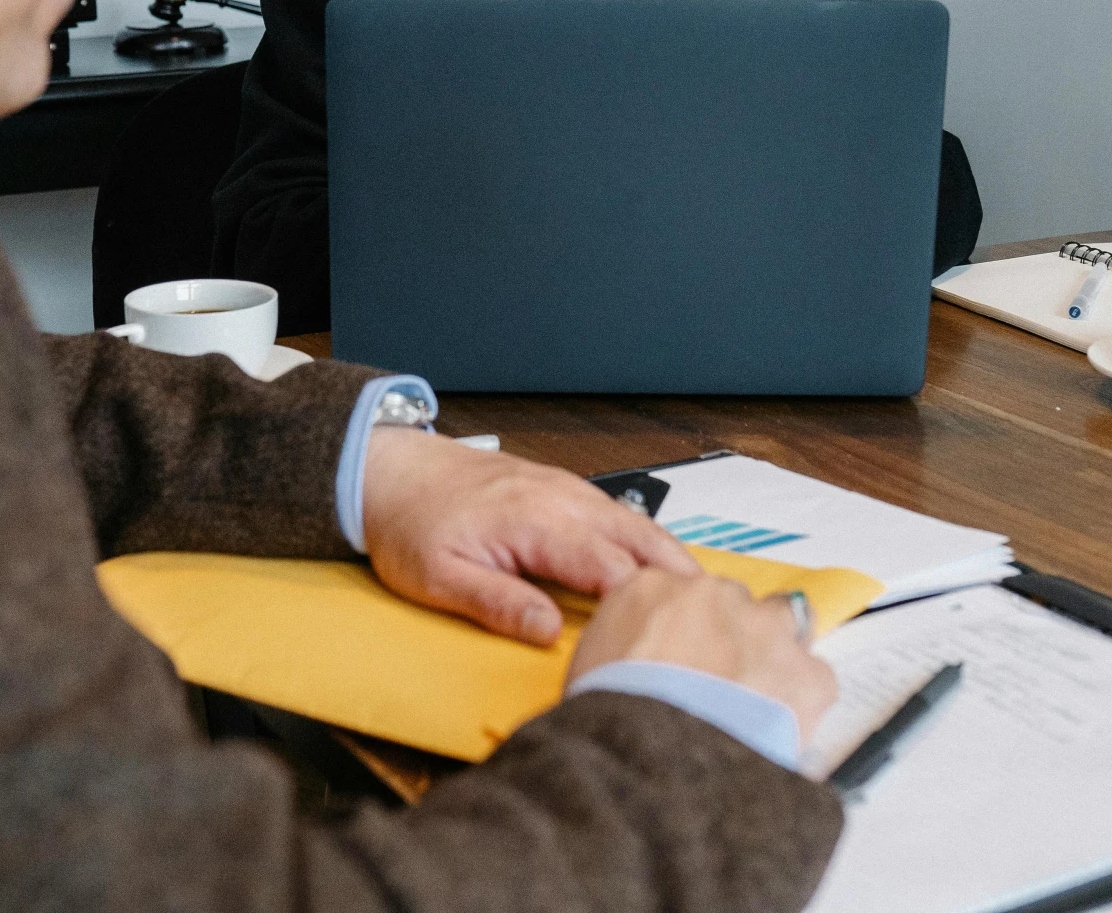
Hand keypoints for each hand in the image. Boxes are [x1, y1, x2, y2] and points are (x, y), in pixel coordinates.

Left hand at [362, 429, 697, 644]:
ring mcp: (568, 490)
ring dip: (672, 560)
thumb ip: (497, 604)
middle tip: (721, 621)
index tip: (673, 641)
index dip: (647, 608)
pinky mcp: (564, 490)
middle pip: (642, 541)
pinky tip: (662, 571)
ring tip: (708, 604)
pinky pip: (619, 515)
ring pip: (638, 525)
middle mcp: (564, 500)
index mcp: (537, 523)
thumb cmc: (411, 525)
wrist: (390, 470)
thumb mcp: (439, 578)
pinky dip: (649, 543)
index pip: (612, 569)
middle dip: (682, 581)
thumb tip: (549, 634)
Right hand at [569, 568, 838, 741]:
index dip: (683, 627)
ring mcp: (764, 628)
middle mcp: (712, 594)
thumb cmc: (612, 717)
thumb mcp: (588, 668)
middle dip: (730, 639)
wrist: (655, 754)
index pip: (676, 590)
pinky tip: (779, 729)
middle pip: (732, 604)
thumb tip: (638, 663)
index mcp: (649, 587)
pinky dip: (802, 702)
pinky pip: (815, 679)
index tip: (682, 654)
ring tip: (754, 705)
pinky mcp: (805, 672)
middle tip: (716, 686)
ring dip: (772, 658)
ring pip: (783, 629)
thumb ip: (621, 646)